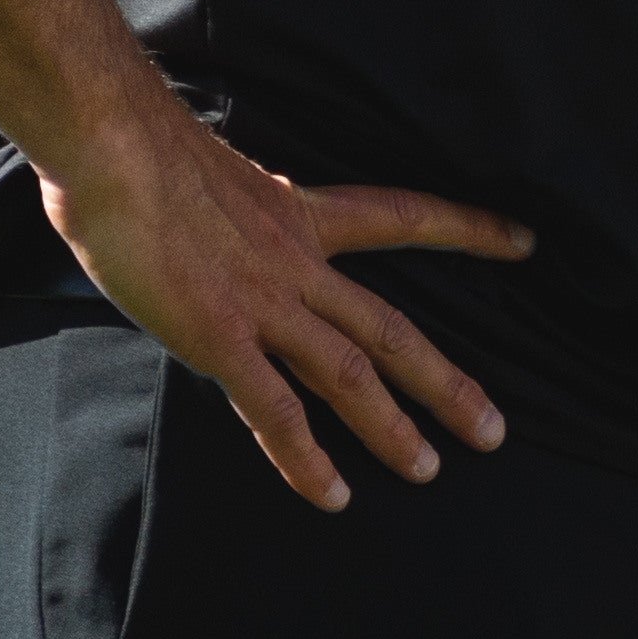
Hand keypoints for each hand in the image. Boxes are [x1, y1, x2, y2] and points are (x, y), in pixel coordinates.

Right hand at [40, 99, 533, 512]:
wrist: (113, 143)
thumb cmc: (137, 145)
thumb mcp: (209, 170)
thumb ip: (228, 211)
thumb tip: (208, 227)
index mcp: (299, 212)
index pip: (403, 216)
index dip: (467, 230)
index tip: (525, 242)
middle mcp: (297, 263)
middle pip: (391, 328)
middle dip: (446, 383)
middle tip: (494, 429)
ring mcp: (264, 303)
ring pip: (350, 374)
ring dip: (392, 427)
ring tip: (426, 471)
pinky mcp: (221, 337)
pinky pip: (275, 409)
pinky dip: (305, 458)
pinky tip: (330, 495)